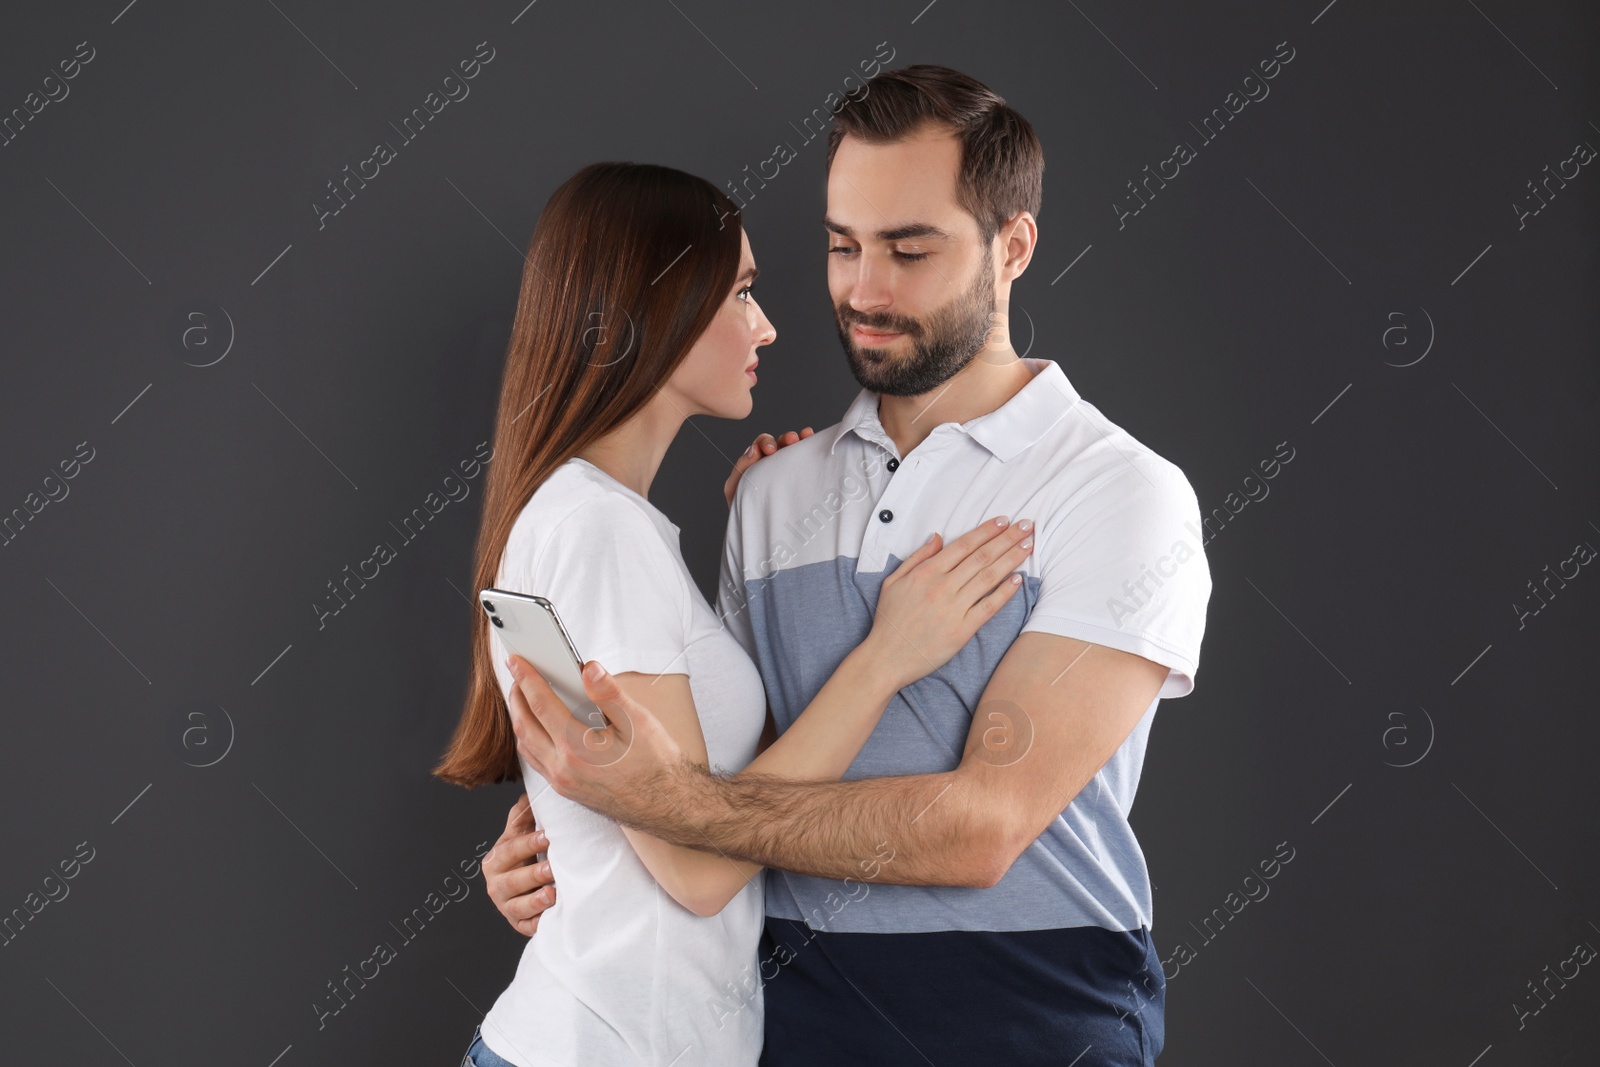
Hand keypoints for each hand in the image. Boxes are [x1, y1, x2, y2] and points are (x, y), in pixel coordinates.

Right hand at [483, 793, 554, 935]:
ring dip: (534, 902)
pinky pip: (528, 927)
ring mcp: (507, 907)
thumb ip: (524, 813)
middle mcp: (497, 885)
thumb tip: (532, 790)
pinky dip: (538, 923)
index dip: (528, 843)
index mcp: (496, 860)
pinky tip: (551, 916)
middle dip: (532, 874)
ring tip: (552, 894)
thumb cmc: (527, 854)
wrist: (529, 885)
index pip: (510, 850)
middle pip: (511, 881)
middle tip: (553, 867)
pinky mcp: (520, 924)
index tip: (548, 836)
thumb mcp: (522, 832)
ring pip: (517, 907)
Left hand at [504, 654, 689, 821]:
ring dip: (520, 719)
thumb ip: (609, 693)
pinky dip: (529, 739)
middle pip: (524, 726)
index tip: (516, 660)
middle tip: (517, 674)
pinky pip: (536, 762)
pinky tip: (540, 727)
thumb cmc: (657, 765)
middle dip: (516, 697)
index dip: (526, 678)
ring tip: (524, 696)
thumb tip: (588, 668)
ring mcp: (562, 783)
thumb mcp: (638, 722)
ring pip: (526, 747)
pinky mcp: (567, 790)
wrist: (666, 805)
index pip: (541, 705)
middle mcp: (563, 769)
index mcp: (578, 749)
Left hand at [724, 428, 813, 506]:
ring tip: (805, 436)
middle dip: (785, 439)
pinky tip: (813, 439)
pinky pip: (805, 459)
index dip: (766, 442)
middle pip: (779, 444)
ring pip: (793, 449)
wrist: (758, 530)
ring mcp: (787, 470)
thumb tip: (753, 449)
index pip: (761, 445)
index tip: (771, 450)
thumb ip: (740, 467)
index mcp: (756, 463)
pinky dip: (809, 445)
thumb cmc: (744, 510)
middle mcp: (772, 463)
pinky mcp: (800, 479)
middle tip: (792, 439)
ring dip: (799, 439)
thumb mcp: (734, 489)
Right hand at [863, 515, 1035, 691]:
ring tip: (1028, 545)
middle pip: (982, 557)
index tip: (1004, 521)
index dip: (987, 531)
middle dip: (1007, 538)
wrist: (887, 657)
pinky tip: (1018, 580)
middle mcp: (942, 587)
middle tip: (1027, 526)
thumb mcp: (893, 581)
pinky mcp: (962, 630)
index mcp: (926, 573)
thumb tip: (937, 536)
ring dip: (1011, 559)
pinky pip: (988, 607)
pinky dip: (1005, 593)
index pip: (964, 545)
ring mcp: (954, 608)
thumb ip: (917, 557)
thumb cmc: (890, 620)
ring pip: (989, 577)